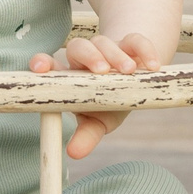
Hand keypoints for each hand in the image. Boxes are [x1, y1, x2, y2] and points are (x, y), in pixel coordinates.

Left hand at [28, 32, 162, 158]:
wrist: (133, 85)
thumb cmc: (109, 105)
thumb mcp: (99, 122)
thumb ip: (86, 136)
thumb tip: (74, 153)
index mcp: (71, 77)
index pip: (51, 66)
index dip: (43, 63)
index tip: (40, 68)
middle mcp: (86, 59)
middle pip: (79, 47)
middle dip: (89, 56)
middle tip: (102, 71)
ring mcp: (108, 48)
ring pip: (105, 42)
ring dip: (116, 54)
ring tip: (128, 71)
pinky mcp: (131, 44)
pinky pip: (135, 40)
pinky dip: (144, 50)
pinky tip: (152, 65)